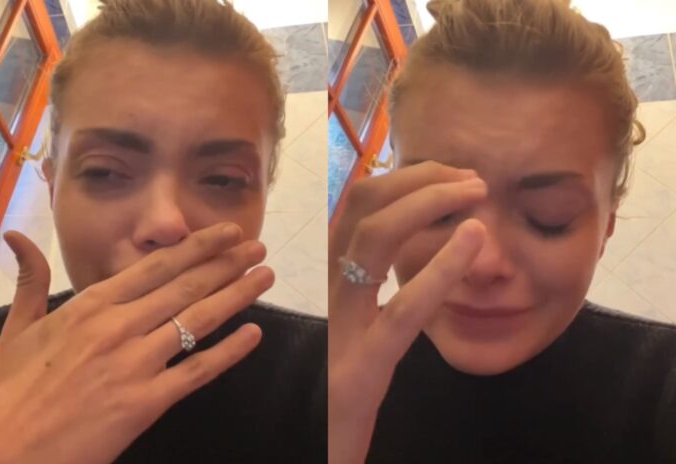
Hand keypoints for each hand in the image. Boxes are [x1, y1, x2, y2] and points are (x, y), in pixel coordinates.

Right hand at [0, 223, 272, 463]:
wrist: (2, 453)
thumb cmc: (9, 392)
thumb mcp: (17, 329)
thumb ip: (31, 280)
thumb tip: (17, 236)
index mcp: (90, 306)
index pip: (157, 267)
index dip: (198, 247)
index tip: (227, 232)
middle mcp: (118, 327)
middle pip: (186, 287)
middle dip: (227, 264)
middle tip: (258, 248)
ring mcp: (134, 365)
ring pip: (198, 321)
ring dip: (237, 296)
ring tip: (264, 278)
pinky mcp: (145, 403)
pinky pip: (196, 371)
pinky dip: (229, 352)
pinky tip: (254, 334)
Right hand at [328, 162, 486, 463]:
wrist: (312, 444)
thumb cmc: (337, 385)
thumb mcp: (356, 325)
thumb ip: (371, 285)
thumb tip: (410, 241)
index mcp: (334, 279)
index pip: (356, 206)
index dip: (402, 177)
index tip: (449, 173)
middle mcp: (330, 291)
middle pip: (360, 208)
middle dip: (419, 179)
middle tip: (471, 178)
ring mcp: (343, 328)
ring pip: (371, 241)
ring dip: (428, 202)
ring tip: (476, 194)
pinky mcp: (362, 369)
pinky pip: (402, 310)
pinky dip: (441, 267)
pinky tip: (474, 240)